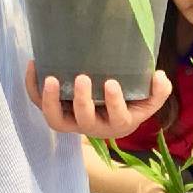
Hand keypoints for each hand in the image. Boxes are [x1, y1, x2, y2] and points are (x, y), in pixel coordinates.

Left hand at [26, 61, 173, 139]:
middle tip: (82, 77)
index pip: (117, 118)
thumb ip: (159, 90)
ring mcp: (72, 121)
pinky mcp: (57, 111)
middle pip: (84, 121)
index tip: (112, 84)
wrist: (111, 114)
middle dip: (82, 101)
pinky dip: (33, 88)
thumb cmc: (132, 104)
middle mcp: (93, 127)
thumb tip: (159, 75)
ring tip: (50, 79)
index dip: (113, 103)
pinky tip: (34, 65)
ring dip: (50, 101)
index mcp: (118, 124)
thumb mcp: (150, 100)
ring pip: (56, 120)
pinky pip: (40, 104)